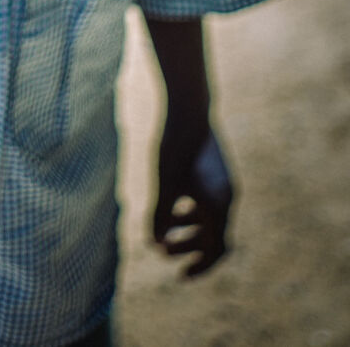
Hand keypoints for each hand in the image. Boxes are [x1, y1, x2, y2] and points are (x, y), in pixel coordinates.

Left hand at [153, 120, 233, 277]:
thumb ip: (160, 216)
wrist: (189, 106)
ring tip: (163, 232)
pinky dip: (191, 210)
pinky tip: (171, 204)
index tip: (182, 276)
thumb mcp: (163, 183)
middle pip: (213, 236)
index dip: (201, 266)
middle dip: (188, 248)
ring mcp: (223, 182)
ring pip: (210, 218)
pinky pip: (208, 201)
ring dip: (188, 230)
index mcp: (218, 204)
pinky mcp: (216, 170)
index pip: (217, 248)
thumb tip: (155, 245)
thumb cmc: (174, 146)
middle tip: (162, 252)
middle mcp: (227, 196)